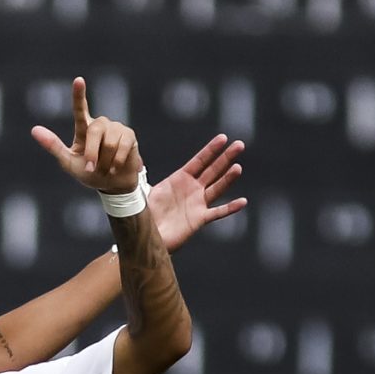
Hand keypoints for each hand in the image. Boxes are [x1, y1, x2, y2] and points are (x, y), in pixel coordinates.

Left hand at [30, 77, 143, 194]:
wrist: (113, 185)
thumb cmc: (90, 173)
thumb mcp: (68, 162)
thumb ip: (53, 146)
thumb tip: (34, 130)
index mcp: (84, 128)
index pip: (80, 108)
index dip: (79, 94)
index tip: (79, 80)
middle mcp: (100, 124)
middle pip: (95, 130)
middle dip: (92, 152)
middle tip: (91, 167)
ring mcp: (116, 128)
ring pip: (109, 141)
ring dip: (105, 160)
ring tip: (106, 168)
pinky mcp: (129, 135)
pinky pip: (122, 146)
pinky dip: (116, 162)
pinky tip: (116, 167)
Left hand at [148, 134, 245, 251]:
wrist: (147, 235)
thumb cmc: (144, 212)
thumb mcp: (142, 190)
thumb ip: (142, 177)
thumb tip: (132, 163)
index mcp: (180, 178)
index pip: (199, 160)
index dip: (211, 149)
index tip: (223, 138)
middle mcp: (192, 188)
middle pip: (213, 170)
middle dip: (226, 157)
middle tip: (239, 144)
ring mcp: (198, 203)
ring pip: (217, 188)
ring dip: (228, 178)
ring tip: (238, 167)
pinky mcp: (199, 219)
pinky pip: (217, 212)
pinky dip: (230, 208)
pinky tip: (242, 202)